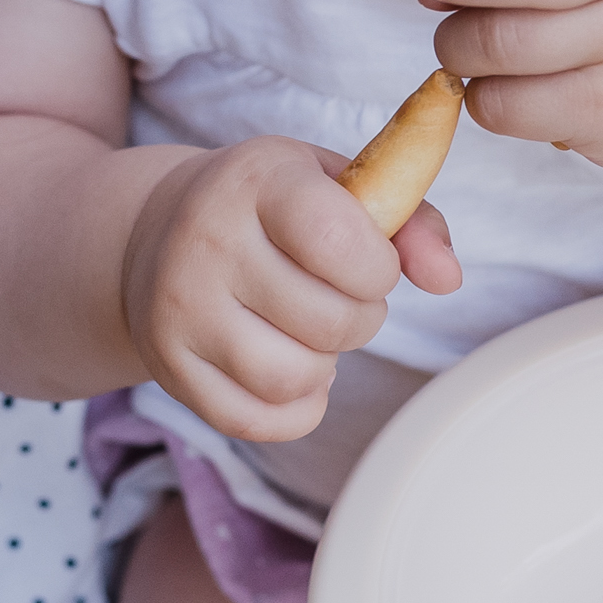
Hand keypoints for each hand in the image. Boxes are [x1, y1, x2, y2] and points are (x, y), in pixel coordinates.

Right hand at [119, 139, 456, 441]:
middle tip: (341, 297)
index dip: (378, 267)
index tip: (369, 260)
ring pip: (292, 378)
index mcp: (256, 181)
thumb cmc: (266, 207)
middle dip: (360, 318)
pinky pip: (258, 421)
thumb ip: (408, 221)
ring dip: (325, 365)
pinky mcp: (169, 366)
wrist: (154, 232)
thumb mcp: (334, 185)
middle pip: (329, 321)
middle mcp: (206, 242)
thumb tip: (448, 279)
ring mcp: (180, 310)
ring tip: (311, 332)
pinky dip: (294, 408)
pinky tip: (291, 369)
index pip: (337, 240)